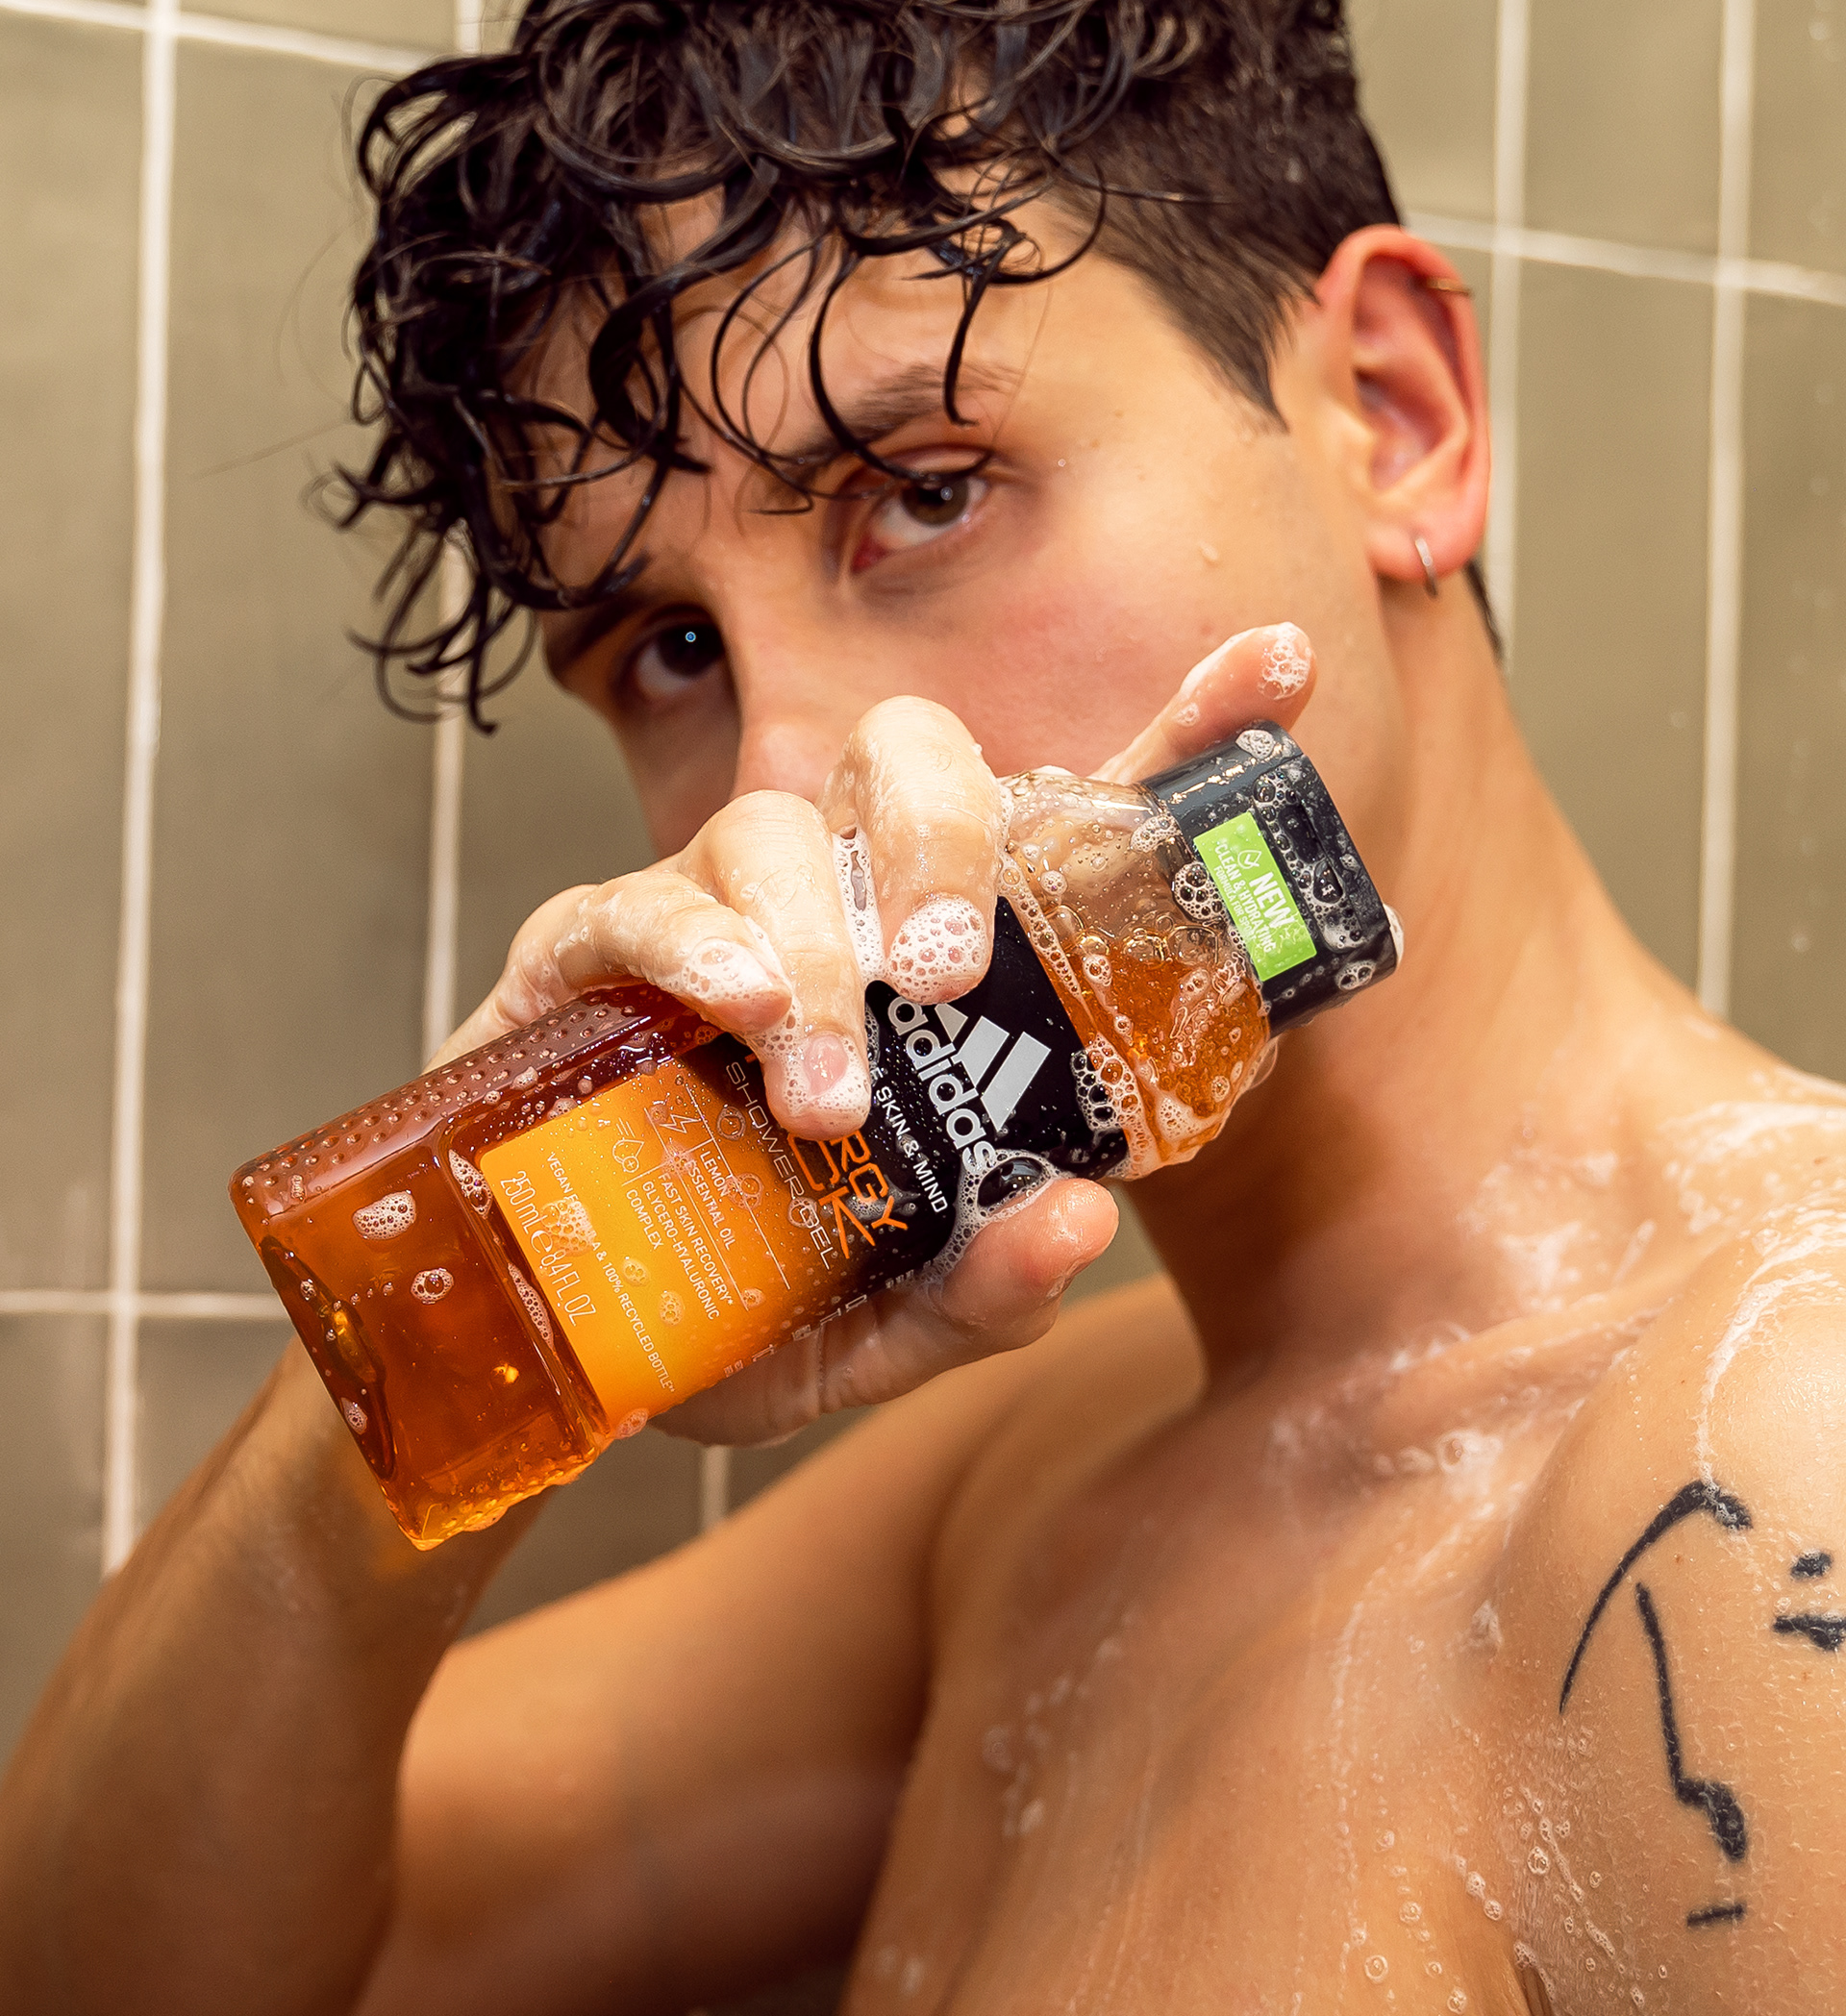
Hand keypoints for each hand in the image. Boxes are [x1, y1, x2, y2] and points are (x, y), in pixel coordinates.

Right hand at [442, 625, 1317, 1441]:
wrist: (556, 1349)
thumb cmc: (737, 1308)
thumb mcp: (880, 1332)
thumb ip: (983, 1291)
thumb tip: (1076, 1224)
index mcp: (946, 976)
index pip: (1077, 825)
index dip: (1179, 738)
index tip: (1284, 666)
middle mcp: (841, 913)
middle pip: (915, 759)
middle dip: (949, 835)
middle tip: (954, 975)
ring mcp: (711, 916)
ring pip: (776, 829)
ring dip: (815, 948)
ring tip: (821, 1096)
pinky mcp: (584, 953)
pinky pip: (637, 903)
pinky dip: (696, 946)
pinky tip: (736, 1010)